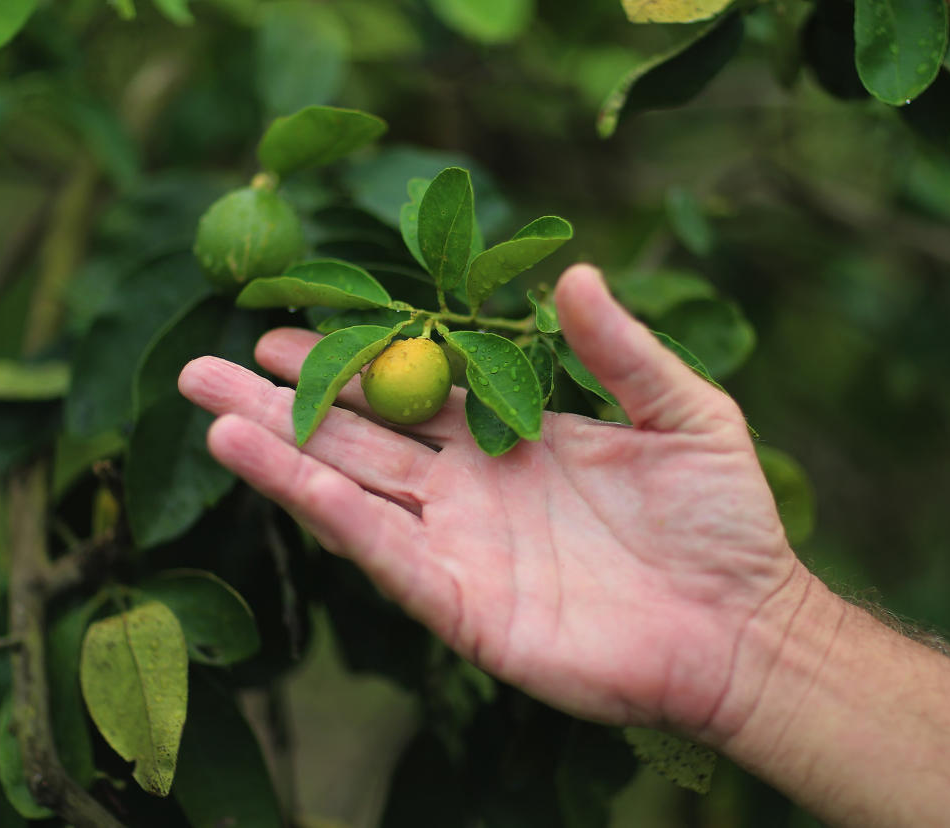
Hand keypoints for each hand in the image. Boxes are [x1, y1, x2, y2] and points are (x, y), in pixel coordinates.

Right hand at [178, 264, 803, 738]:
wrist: (743, 628)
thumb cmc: (722, 521)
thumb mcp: (683, 412)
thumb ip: (621, 350)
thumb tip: (572, 270)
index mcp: (510, 440)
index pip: (410, 391)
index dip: (349, 359)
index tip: (284, 323)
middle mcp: (469, 491)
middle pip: (358, 436)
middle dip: (282, 401)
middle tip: (206, 364)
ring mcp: (460, 548)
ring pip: (352, 490)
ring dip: (280, 454)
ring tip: (212, 412)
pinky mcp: (462, 606)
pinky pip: (383, 551)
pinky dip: (326, 510)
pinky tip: (271, 469)